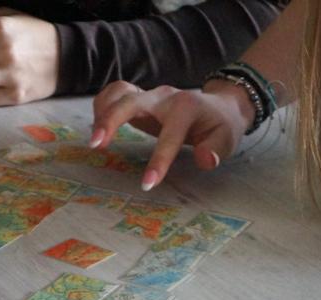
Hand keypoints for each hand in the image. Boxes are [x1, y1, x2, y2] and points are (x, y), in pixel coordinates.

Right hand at [90, 80, 254, 190]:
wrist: (219, 106)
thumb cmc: (220, 127)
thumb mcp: (226, 140)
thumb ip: (215, 150)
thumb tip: (204, 160)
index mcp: (187, 108)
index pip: (169, 135)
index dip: (159, 160)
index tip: (147, 185)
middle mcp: (164, 96)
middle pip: (131, 101)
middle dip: (111, 120)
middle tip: (95, 146)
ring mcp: (149, 94)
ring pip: (118, 92)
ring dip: (102, 112)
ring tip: (94, 140)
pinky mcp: (138, 97)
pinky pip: (114, 94)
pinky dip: (102, 106)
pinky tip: (98, 127)